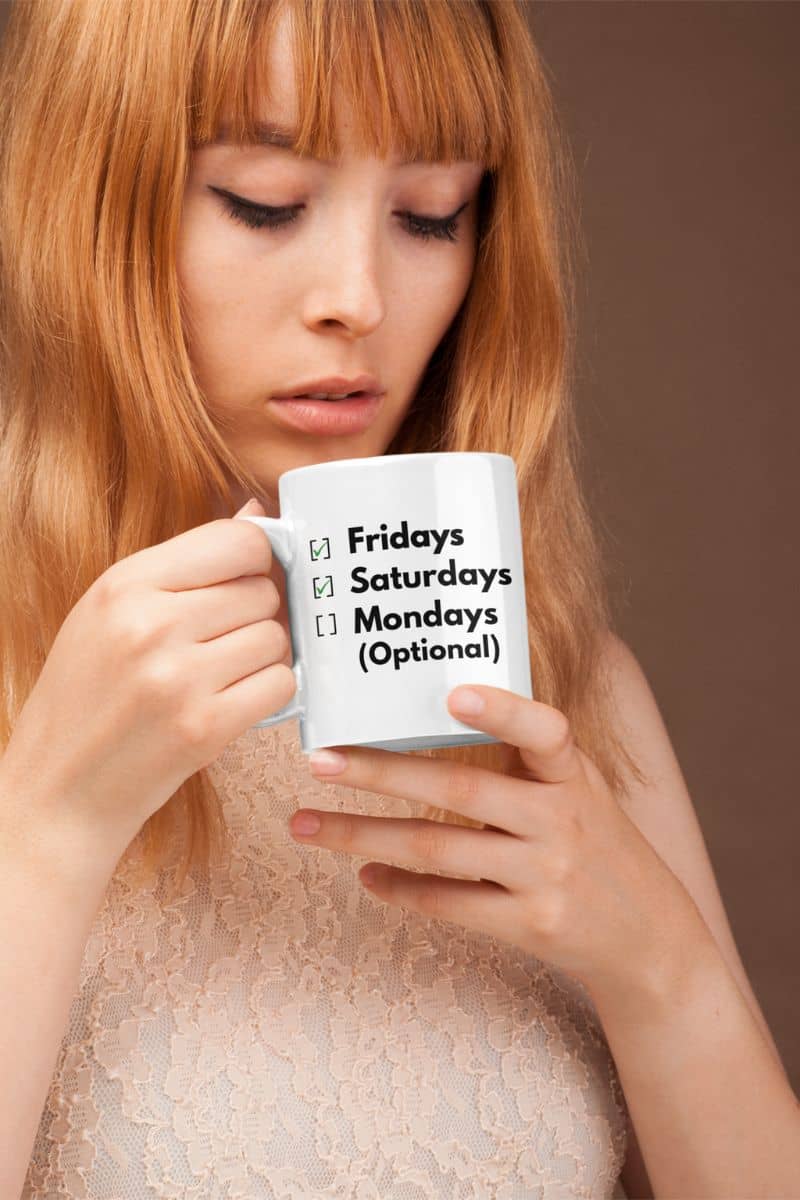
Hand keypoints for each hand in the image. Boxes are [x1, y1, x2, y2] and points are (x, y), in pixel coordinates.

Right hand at [0, 498, 294, 861]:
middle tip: (223, 642)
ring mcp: (179, 678)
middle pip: (262, 591)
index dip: (257, 560)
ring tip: (222, 675)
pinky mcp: (205, 727)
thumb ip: (185, 564)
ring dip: (263, 657)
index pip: (238, 541)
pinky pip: (280, 685)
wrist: (58, 792)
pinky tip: (233, 702)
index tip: (248, 580)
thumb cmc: (87, 696)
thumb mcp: (111, 613)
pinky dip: (269, 693)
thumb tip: (258, 513)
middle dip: (256, 615)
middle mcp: (151, 625)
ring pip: (276, 638)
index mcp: (124, 585)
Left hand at [288, 684, 700, 995]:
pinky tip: (364, 875)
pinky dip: (400, 888)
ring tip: (306, 824)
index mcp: (574, 776)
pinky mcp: (531, 925)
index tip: (452, 691)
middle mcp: (562, 821)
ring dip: (362, 836)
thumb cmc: (598, 846)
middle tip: (320, 761)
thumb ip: (530, 757)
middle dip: (380, 772)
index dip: (502, 710)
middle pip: (460, 790)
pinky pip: (450, 903)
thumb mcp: (582, 790)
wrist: (651, 940)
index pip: (546, 732)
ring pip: (437, 849)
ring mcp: (546, 876)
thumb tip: (445, 705)